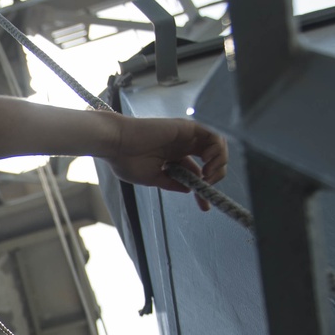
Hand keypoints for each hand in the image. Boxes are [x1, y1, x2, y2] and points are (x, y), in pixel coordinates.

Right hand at [105, 115, 227, 210]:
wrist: (115, 143)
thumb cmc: (126, 160)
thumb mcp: (152, 178)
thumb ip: (172, 183)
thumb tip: (189, 189)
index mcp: (172, 157)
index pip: (196, 173)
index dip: (203, 190)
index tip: (205, 206)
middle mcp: (182, 145)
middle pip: (210, 160)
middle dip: (215, 177)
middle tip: (207, 191)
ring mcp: (186, 136)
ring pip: (216, 146)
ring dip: (219, 163)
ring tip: (209, 178)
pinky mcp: (187, 127)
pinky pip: (213, 135)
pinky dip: (217, 150)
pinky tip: (209, 165)